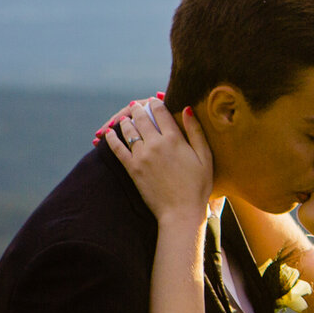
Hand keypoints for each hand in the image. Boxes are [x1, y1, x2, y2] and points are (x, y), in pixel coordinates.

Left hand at [98, 96, 214, 217]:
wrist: (180, 211)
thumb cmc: (197, 186)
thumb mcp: (205, 157)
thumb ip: (196, 131)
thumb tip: (187, 109)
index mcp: (174, 138)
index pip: (160, 112)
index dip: (156, 103)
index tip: (154, 101)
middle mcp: (156, 143)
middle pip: (142, 118)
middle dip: (138, 109)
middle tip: (136, 106)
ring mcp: (142, 155)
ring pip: (129, 130)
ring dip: (126, 121)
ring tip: (125, 117)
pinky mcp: (132, 168)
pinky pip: (118, 148)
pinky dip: (112, 138)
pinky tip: (109, 133)